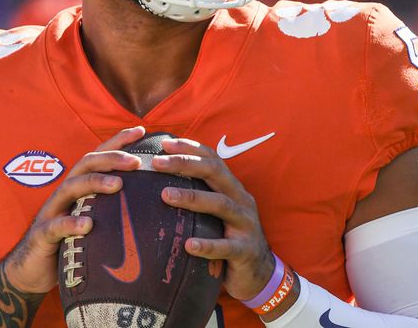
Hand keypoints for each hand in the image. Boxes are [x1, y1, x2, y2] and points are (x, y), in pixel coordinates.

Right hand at [3, 126, 144, 292]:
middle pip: (86, 164)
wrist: (33, 269)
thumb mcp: (93, 219)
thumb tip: (151, 202)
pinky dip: (71, 223)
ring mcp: (52, 211)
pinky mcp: (42, 234)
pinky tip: (87, 225)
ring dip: (95, 182)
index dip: (118, 141)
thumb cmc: (70, 241)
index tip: (142, 130)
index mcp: (79, 186)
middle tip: (137, 161)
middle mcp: (65, 193)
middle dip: (111, 158)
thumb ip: (113, 208)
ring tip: (118, 185)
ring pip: (71, 187)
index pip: (99, 156)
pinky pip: (55, 226)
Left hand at [152, 138, 273, 301]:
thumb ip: (198, 196)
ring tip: (165, 195)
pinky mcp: (245, 251)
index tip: (165, 143)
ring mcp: (246, 224)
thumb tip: (158, 182)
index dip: (190, 148)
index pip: (212, 159)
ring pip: (220, 204)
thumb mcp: (216, 212)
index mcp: (232, 188)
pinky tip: (189, 245)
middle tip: (157, 163)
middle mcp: (241, 200)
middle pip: (215, 173)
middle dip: (185, 164)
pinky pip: (226, 247)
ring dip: (192, 198)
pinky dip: (207, 245)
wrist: (260, 273)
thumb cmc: (228, 237)